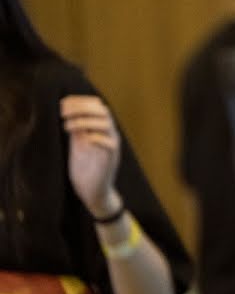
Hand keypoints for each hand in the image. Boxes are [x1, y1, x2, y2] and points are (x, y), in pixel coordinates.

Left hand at [61, 96, 121, 216]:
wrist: (93, 192)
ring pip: (106, 124)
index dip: (81, 101)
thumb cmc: (85, 169)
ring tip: (66, 126)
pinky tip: (82, 139)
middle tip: (63, 112)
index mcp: (101, 129)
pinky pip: (109, 143)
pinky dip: (96, 137)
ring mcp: (112, 146)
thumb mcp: (78, 144)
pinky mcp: (111, 159)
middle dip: (82, 108)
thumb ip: (77, 129)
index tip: (63, 103)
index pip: (97, 106)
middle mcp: (109, 134)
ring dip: (85, 121)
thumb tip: (67, 111)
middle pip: (103, 111)